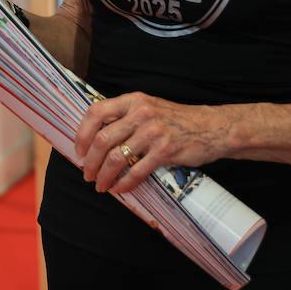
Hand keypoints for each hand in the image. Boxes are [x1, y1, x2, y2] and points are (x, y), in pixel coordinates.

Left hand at [73, 92, 231, 193]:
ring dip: (104, 176)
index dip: (82, 133)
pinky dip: (124, 183)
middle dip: (90, 161)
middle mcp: (141, 113)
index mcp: (133, 100)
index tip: (79, 150)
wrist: (211, 127)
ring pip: (116, 158)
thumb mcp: (149, 108)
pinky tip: (120, 189)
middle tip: (87, 174)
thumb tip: (96, 137)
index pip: (96, 112)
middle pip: (103, 139)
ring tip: (101, 186)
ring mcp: (153, 132)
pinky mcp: (164, 151)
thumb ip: (125, 117)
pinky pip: (136, 171)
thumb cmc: (176, 120)